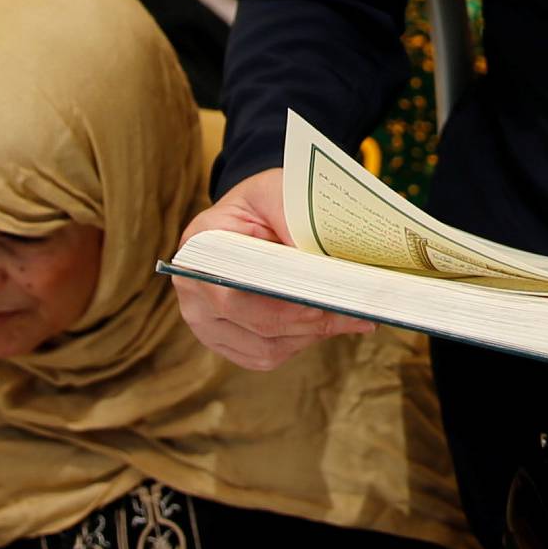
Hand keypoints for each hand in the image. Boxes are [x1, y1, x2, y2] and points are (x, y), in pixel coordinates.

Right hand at [171, 168, 374, 369]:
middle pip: (257, 323)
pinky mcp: (224, 340)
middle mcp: (192, 290)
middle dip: (311, 319)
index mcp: (198, 248)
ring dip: (311, 335)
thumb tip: (322, 260)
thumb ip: (292, 219)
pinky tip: (324, 324)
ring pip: (264, 348)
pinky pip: (265, 356)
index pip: (238, 291)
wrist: (249, 215)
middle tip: (356, 310)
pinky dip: (299, 343)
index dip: (286, 301)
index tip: (327, 297)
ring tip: (349, 316)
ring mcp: (204, 321)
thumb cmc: (263, 202)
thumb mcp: (276, 192)